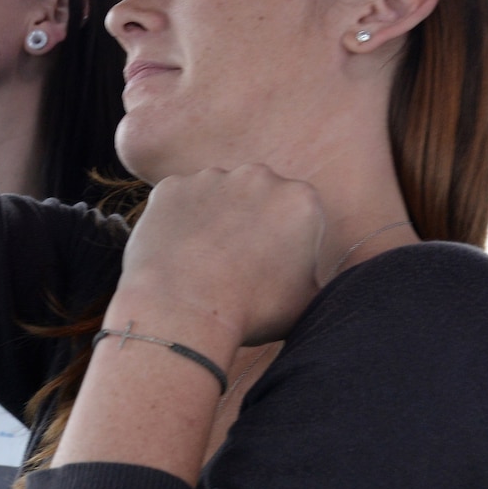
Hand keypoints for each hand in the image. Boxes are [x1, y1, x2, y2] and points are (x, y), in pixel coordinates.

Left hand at [112, 164, 325, 352]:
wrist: (186, 311)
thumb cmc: (253, 311)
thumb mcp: (309, 300)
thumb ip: (316, 274)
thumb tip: (314, 274)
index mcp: (300, 199)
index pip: (294, 215)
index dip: (285, 242)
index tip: (270, 266)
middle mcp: (258, 177)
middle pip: (257, 198)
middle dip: (250, 222)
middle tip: (236, 261)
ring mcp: (210, 178)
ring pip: (216, 196)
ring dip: (214, 218)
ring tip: (204, 260)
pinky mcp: (171, 187)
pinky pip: (178, 202)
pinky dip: (177, 221)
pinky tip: (177, 250)